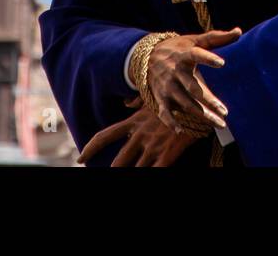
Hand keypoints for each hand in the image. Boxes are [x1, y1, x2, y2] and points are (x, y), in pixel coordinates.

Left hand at [77, 97, 199, 166]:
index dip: (90, 148)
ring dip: (132, 174)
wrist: (196, 103)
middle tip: (105, 174)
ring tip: (125, 180)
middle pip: (119, 160)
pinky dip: (150, 175)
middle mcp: (139, 135)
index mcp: (133, 122)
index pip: (105, 136)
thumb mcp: (154, 97)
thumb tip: (126, 103)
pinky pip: (155, 171)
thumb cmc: (175, 97)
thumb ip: (137, 102)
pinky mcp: (166, 154)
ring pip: (136, 168)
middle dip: (113, 169)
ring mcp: (152, 146)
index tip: (81, 158)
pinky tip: (149, 177)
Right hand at [145, 26, 240, 131]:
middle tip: (225, 111)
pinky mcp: (161, 98)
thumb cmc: (178, 48)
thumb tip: (239, 31)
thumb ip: (216, 37)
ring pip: (185, 103)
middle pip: (193, 88)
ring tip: (220, 123)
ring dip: (201, 114)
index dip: (208, 58)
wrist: (146, 56)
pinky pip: (164, 112)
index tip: (221, 63)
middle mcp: (175, 72)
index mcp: (184, 55)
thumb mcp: (194, 40)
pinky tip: (180, 130)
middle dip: (208, 100)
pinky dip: (170, 121)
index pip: (196, 55)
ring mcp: (167, 86)